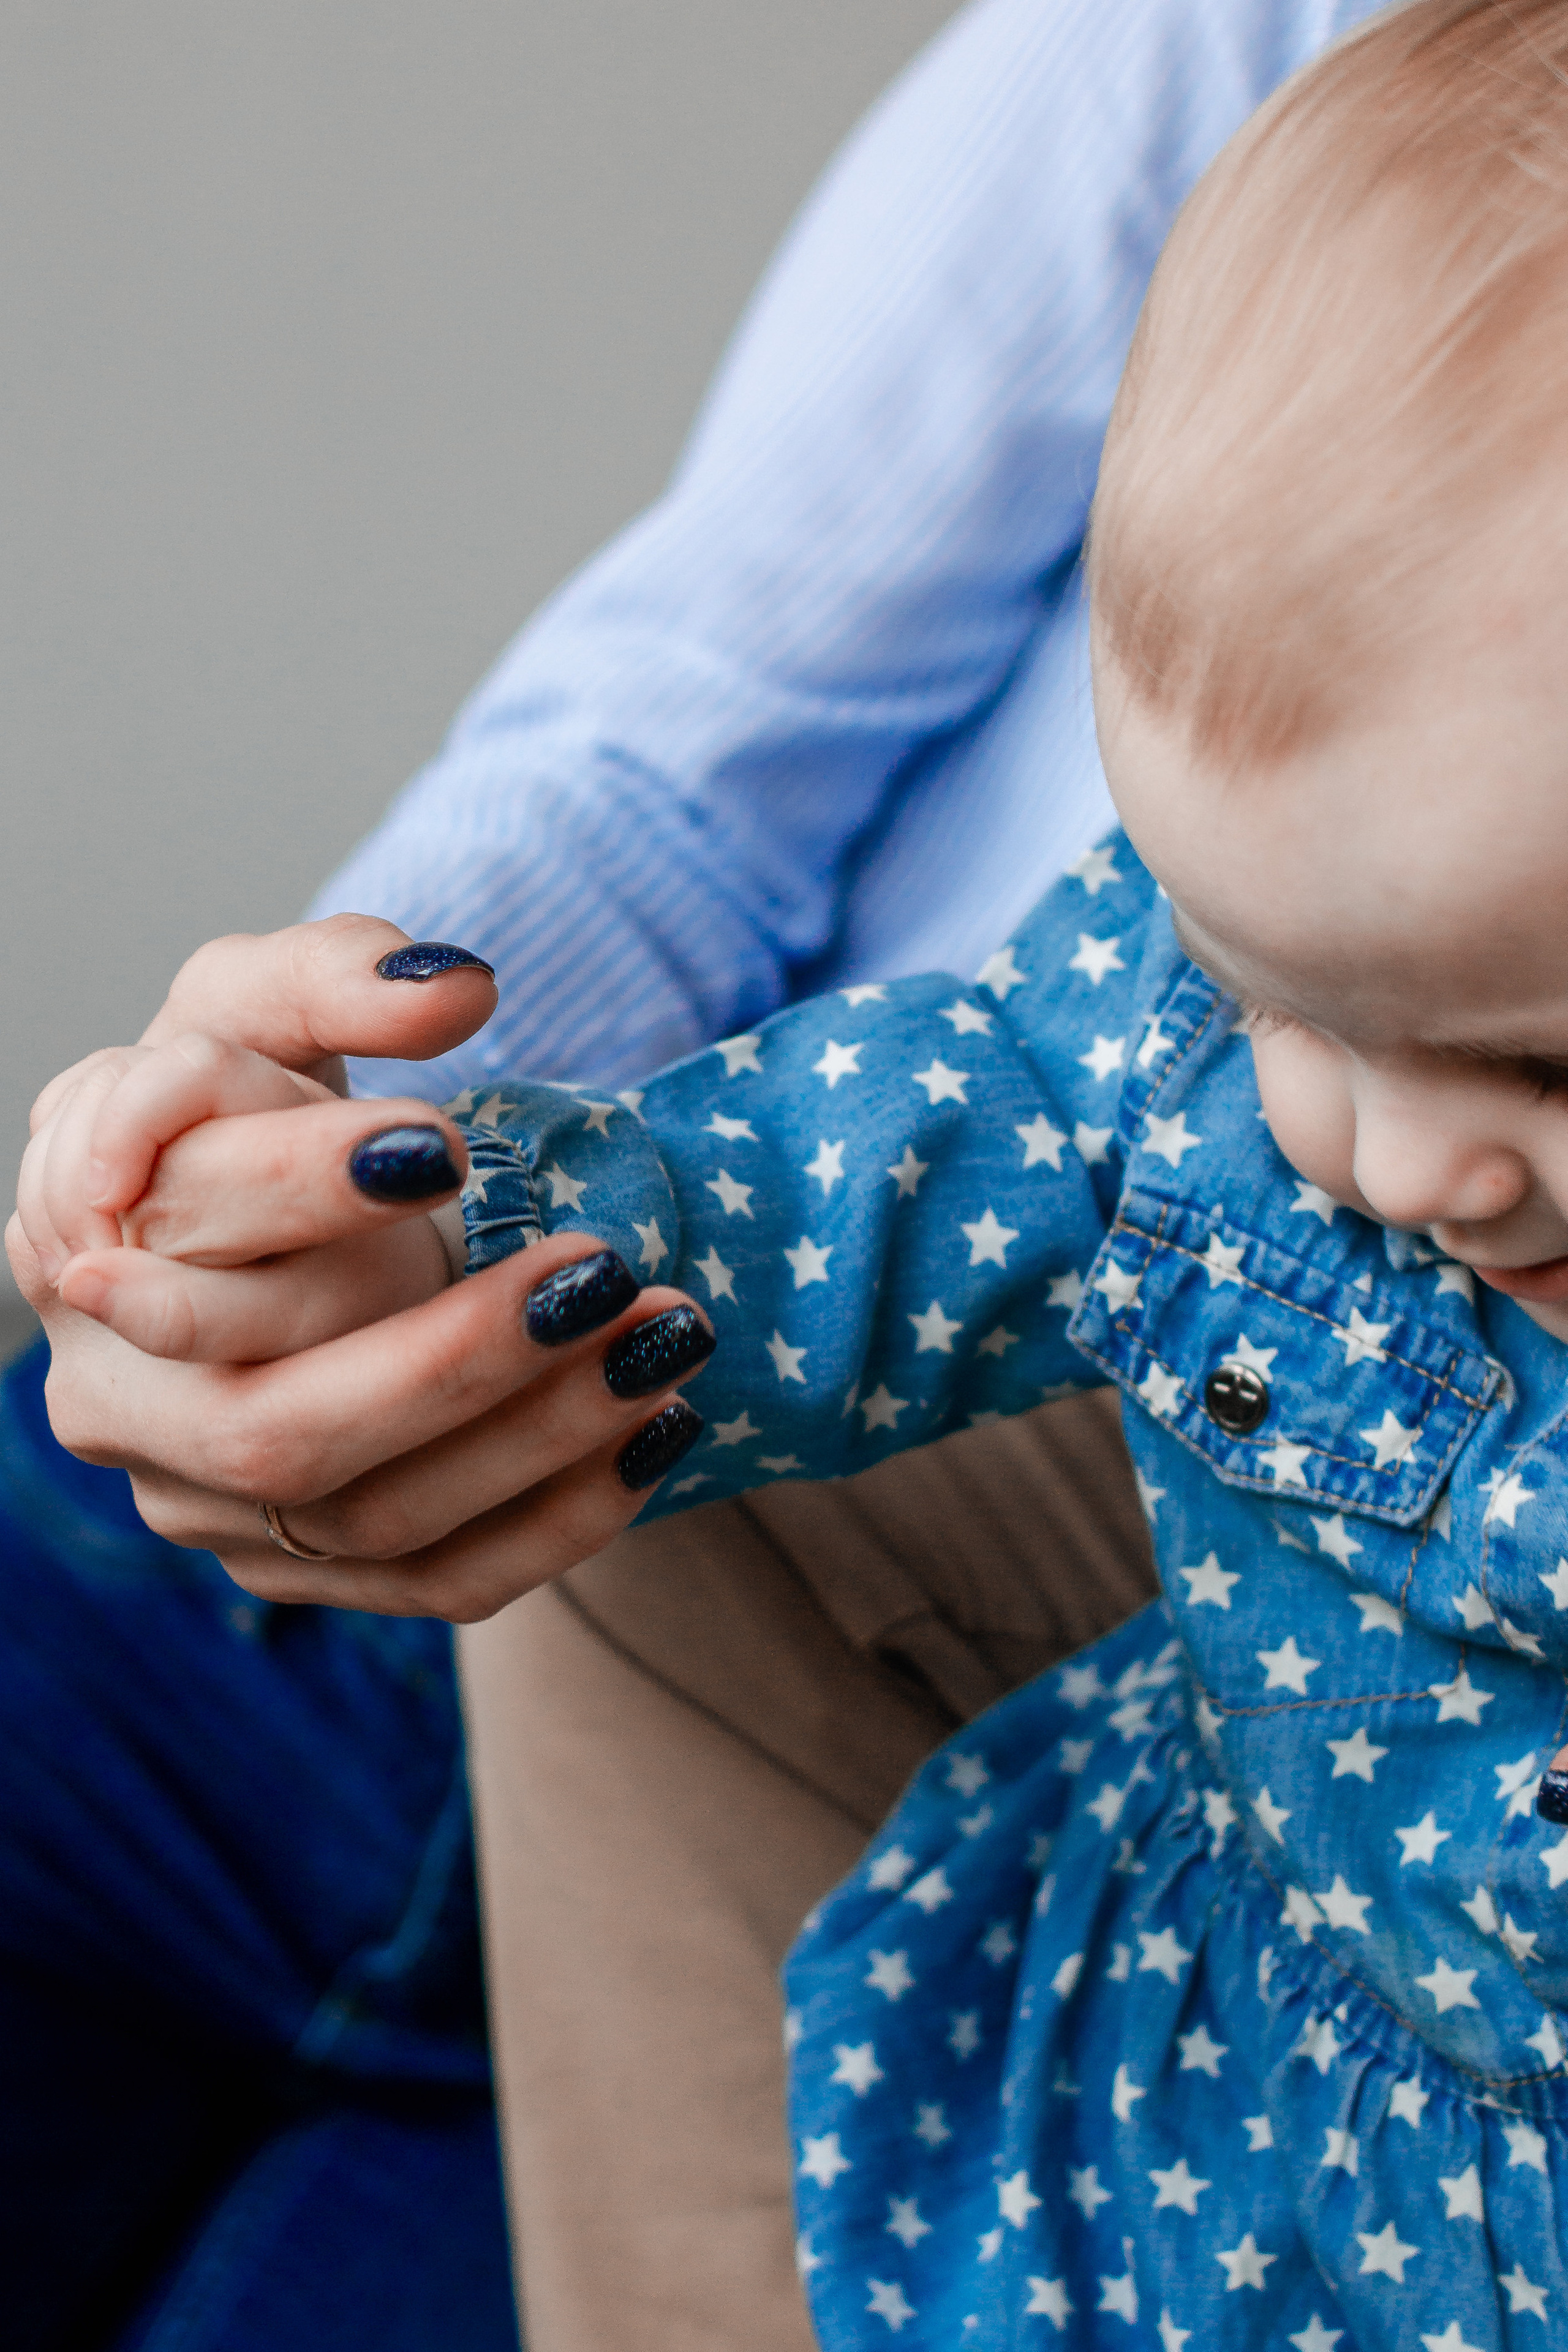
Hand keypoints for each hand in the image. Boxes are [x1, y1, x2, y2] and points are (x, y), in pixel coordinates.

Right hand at [9, 918, 712, 1617]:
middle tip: (599, 1271)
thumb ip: (334, 977)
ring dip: (539, 1437)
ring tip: (665, 1338)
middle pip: (278, 1426)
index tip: (450, 1145)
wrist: (259, 1227)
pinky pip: (439, 1582)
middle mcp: (119, 1401)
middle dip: (452, 1360)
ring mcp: (201, 1505)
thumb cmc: (255, 1101)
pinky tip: (659, 1433)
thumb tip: (452, 987)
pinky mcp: (295, 1565)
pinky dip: (563, 1518)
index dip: (309, 1193)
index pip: (192, 1248)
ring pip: (369, 1517)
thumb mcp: (265, 1006)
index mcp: (87, 1250)